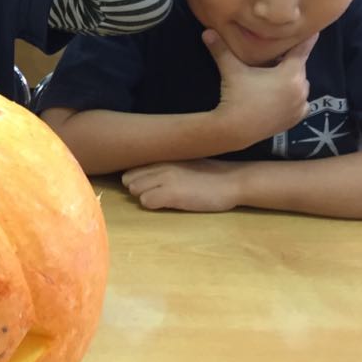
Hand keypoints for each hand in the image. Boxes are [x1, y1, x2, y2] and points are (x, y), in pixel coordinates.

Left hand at [122, 159, 244, 211]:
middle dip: (137, 188)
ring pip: (134, 190)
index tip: (146, 185)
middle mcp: (160, 165)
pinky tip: (168, 204)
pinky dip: (153, 205)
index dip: (136, 179)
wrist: (234, 181)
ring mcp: (165, 179)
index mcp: (163, 157)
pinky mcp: (172, 194)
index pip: (131, 168)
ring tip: (162, 199)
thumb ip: (164, 165)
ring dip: (144, 196)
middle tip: (154, 193)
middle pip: (128, 180)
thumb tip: (147, 174)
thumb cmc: (211, 174)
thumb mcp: (183, 162)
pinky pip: (146, 201)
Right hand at [206, 29, 314, 147]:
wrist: (235, 130)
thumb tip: (207, 31)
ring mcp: (300, 105)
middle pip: (298, 69)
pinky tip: (280, 99)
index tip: (314, 32)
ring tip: (275, 81)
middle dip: (288, 64)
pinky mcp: (295, 119)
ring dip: (291, 82)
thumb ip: (222, 50)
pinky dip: (293, 99)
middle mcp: (301, 89)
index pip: (302, 51)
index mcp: (291, 73)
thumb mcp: (231, 71)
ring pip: (300, 86)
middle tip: (273, 61)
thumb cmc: (237, 97)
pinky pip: (300, 104)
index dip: (307, 40)